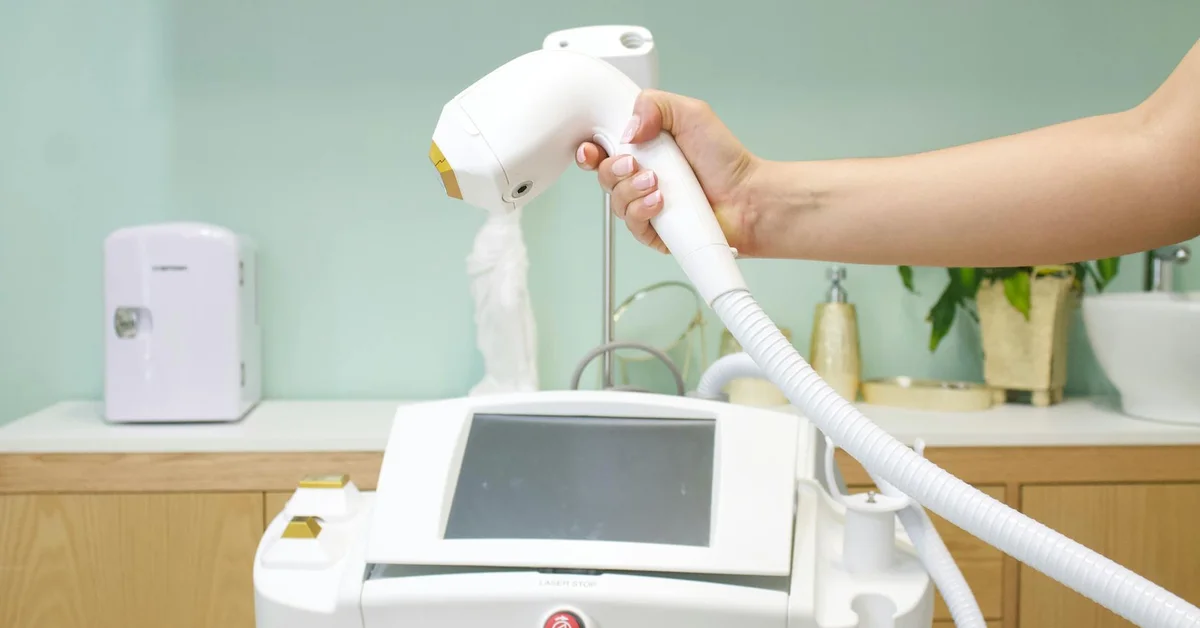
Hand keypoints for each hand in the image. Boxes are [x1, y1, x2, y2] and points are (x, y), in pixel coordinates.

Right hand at [575, 89, 761, 254]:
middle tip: (632, 163)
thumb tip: (628, 127)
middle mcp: (641, 177)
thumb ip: (654, 104)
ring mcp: (647, 205)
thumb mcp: (691, 113)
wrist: (747, 197)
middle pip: (604, 176)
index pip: (603, 149)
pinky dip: (641, 211)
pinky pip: (632, 224)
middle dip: (612, 169)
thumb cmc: (725, 160)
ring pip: (615, 201)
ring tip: (657, 182)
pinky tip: (659, 201)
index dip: (591, 150)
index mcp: (644, 148)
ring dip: (631, 190)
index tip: (592, 148)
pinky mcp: (654, 231)